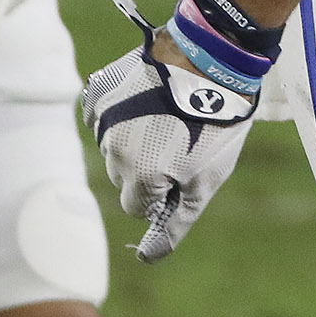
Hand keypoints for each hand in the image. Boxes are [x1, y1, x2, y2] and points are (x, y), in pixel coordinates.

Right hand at [80, 0, 255, 261]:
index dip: (165, 189)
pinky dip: (121, 115)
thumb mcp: (206, 180)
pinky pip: (102, 118)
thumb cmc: (216, 123)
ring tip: (167, 114)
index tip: (184, 166)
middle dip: (147, 166)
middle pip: (124, 177)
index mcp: (138, 176)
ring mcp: (102, 117)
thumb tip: (148, 258)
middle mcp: (112, 149)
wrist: (213, 58)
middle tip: (179, 137)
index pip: (139, 205)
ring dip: (134, 138)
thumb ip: (175, 223)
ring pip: (113, 147)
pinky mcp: (99, 91)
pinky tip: (147, 101)